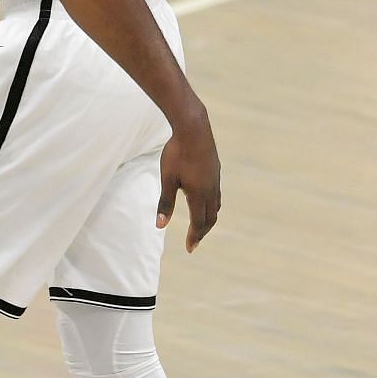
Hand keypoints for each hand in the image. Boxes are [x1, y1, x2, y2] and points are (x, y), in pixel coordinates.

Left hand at [156, 105, 220, 250]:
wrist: (194, 129)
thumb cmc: (176, 153)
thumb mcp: (167, 179)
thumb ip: (165, 203)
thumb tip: (160, 225)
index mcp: (199, 194)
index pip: (199, 223)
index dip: (195, 237)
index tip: (190, 248)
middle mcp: (211, 190)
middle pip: (210, 218)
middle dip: (202, 231)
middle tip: (194, 242)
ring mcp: (216, 180)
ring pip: (215, 207)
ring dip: (208, 219)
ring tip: (200, 226)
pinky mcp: (216, 171)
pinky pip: (216, 195)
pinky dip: (211, 206)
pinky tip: (204, 202)